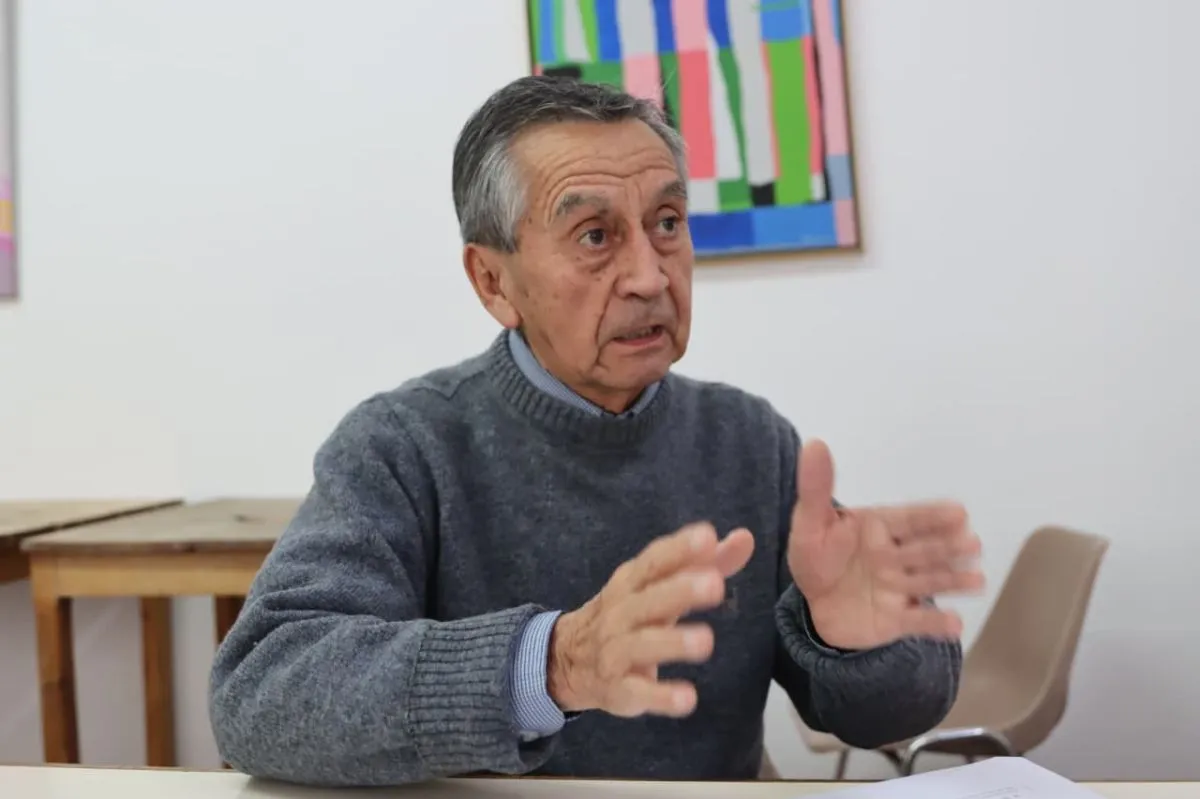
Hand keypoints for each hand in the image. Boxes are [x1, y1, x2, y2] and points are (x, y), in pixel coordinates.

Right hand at [548, 522, 754, 716]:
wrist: (568, 657)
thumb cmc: (631, 612)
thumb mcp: (660, 584)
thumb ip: (706, 563)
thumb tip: (745, 538)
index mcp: (633, 581)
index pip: (655, 561)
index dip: (679, 549)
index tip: (706, 537)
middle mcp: (621, 612)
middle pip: (649, 599)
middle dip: (680, 590)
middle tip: (715, 585)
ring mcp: (616, 651)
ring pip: (642, 644)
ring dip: (673, 642)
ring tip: (706, 641)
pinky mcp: (619, 689)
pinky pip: (639, 692)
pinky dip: (662, 697)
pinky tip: (688, 699)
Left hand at [788, 439, 984, 650]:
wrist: (814, 605)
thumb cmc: (817, 556)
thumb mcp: (810, 522)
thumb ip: (815, 487)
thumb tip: (815, 443)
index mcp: (879, 528)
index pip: (908, 519)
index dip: (932, 516)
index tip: (959, 512)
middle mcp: (895, 557)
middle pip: (923, 550)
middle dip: (948, 547)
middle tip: (972, 543)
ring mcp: (898, 589)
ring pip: (928, 582)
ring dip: (953, 580)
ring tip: (977, 580)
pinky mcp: (897, 620)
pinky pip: (917, 623)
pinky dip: (936, 625)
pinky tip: (956, 626)